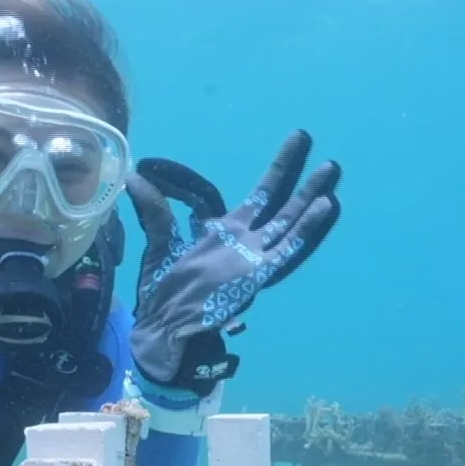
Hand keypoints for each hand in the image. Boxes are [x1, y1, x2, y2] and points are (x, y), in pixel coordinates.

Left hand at [125, 131, 341, 394]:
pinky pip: (286, 249)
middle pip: (274, 199)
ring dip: (308, 195)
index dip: (263, 173)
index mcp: (224, 231)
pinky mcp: (256, 275)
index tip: (270, 151)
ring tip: (330, 167)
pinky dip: (305, 229)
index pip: (252, 196)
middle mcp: (244, 241)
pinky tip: (325, 206)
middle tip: (306, 138)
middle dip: (290, 171)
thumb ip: (155, 210)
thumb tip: (134, 176)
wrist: (164, 327)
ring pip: (286, 220)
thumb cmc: (162, 290)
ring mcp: (252, 257)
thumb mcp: (158, 242)